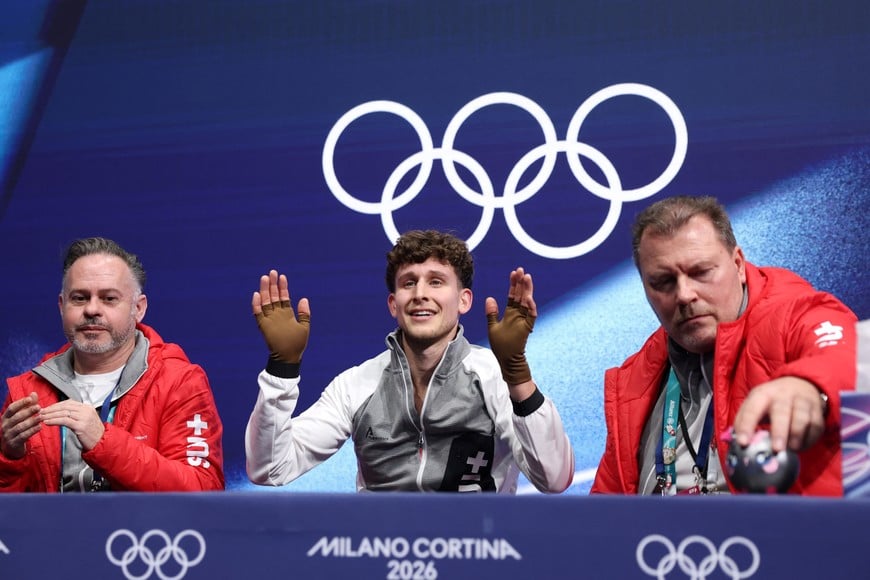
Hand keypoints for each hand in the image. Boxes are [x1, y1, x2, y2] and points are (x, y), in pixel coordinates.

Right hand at [1, 393, 41, 458]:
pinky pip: (23, 436)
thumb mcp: (21, 417)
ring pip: (20, 426)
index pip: (11, 408)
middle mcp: (5, 425)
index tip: (30, 399)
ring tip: (41, 417)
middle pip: (16, 417)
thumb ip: (28, 406)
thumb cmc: (17, 428)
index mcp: (5, 417)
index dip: (20, 403)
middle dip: (28, 411)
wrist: (11, 447)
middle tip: (39, 407)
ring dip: (32, 421)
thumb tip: (33, 393)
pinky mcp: (14, 443)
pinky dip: (32, 431)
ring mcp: (8, 435)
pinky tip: (40, 427)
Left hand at [40, 400, 104, 450]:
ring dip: (50, 415)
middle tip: (40, 412)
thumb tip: (61, 412)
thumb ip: (76, 414)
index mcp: (87, 407)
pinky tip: (47, 422)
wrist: (102, 442)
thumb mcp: (86, 419)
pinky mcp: (81, 426)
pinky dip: (54, 421)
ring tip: (41, 417)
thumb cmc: (92, 433)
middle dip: (51, 409)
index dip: (56, 405)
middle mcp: (86, 410)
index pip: (69, 402)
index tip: (47, 408)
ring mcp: (84, 417)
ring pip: (63, 413)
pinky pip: (64, 421)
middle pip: (65, 406)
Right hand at [252, 270, 310, 362]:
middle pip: (274, 296)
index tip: (282, 276)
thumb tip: (304, 298)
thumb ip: (304, 313)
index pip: (284, 297)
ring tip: (265, 278)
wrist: (289, 358)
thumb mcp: (304, 327)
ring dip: (265, 290)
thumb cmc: (297, 344)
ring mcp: (270, 319)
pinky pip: (258, 314)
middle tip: (272, 272)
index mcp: (287, 314)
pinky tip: (257, 295)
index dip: (283, 287)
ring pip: (266, 302)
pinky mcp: (263, 326)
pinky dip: (257, 305)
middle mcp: (277, 315)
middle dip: (273, 284)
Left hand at [485, 267, 536, 386]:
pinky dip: (531, 308)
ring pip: (527, 302)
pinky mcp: (527, 328)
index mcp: (510, 313)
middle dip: (521, 283)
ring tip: (527, 278)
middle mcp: (518, 314)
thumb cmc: (501, 345)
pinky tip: (529, 298)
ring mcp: (523, 320)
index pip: (512, 295)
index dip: (513, 284)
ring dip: (527, 290)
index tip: (513, 272)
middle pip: (520, 295)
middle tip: (521, 270)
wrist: (507, 360)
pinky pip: (531, 316)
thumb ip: (491, 313)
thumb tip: (489, 298)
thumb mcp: (492, 327)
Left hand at [732, 377, 826, 452]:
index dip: (747, 425)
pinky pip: (816, 426)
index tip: (743, 443)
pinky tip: (801, 446)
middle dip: (779, 432)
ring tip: (791, 450)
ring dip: (797, 437)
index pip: (752, 409)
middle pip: (781, 413)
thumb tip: (733, 442)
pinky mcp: (817, 410)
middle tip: (776, 449)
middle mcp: (783, 396)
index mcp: (762, 394)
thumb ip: (743, 421)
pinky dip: (809, 439)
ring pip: (802, 419)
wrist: (800, 384)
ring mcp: (802, 401)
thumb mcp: (754, 404)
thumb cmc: (771, 401)